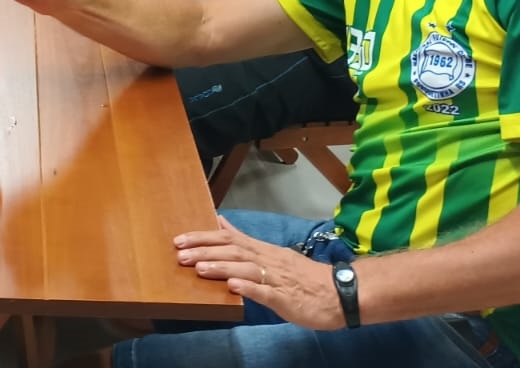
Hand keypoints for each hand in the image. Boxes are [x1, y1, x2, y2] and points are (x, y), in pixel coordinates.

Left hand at [172, 216, 345, 329]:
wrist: (339, 292)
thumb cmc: (302, 277)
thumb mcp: (271, 253)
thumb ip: (245, 240)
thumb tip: (220, 221)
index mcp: (263, 250)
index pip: (229, 238)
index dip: (203, 238)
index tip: (180, 240)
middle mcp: (267, 260)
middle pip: (233, 250)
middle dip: (205, 251)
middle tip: (180, 254)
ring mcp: (277, 279)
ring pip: (247, 269)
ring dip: (222, 268)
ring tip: (199, 269)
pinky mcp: (286, 298)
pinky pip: (266, 292)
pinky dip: (249, 289)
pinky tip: (233, 287)